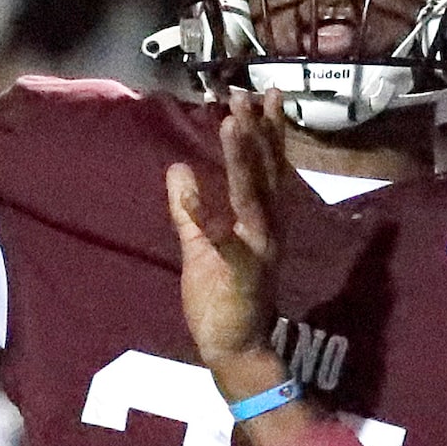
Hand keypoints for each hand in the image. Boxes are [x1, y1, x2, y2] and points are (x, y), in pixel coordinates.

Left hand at [165, 91, 289, 398]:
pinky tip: (191, 192)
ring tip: (232, 124)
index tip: (265, 95)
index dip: (267, 132)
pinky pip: (224, 243)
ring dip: (242, 161)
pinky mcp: (238, 275)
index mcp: (261, 223)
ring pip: (251, 198)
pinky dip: (207, 218)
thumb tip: (178, 168)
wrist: (236, 350)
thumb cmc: (221, 300)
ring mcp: (255, 252)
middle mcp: (266, 231)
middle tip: (247, 94)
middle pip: (264, 174)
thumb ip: (188, 209)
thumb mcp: (200, 247)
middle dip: (257, 132)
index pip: (267, 169)